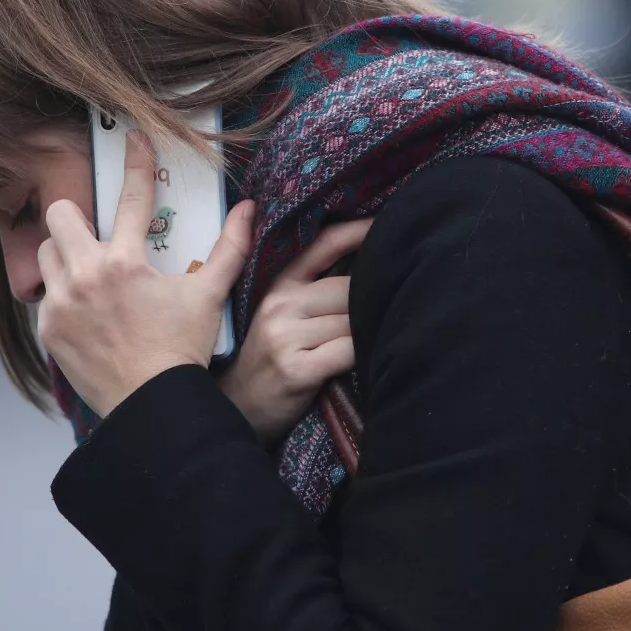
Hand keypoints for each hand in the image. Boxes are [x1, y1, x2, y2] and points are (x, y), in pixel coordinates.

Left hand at [37, 130, 255, 417]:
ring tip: (90, 276)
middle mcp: (86, 275)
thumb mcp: (209, 295)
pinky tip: (88, 313)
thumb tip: (249, 211)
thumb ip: (229, 249)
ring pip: (46, 254)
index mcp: (126, 262)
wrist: (152, 403)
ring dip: (65, 257)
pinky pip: (46, 296)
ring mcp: (62, 302)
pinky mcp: (49, 328)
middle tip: (96, 236)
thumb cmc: (181, 350)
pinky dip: (63, 297)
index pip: (133, 198)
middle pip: (60, 215)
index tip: (133, 138)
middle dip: (76, 218)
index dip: (137, 162)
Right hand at [217, 218, 371, 441]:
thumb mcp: (280, 316)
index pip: (324, 245)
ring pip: (352, 319)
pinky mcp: (297, 369)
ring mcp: (286, 336)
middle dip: (372, 299)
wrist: (238, 408)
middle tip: (391, 307)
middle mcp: (281, 304)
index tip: (388, 222)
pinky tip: (367, 361)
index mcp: (280, 285)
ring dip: (369, 330)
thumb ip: (313, 289)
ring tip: (377, 339)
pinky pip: (349, 351)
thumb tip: (366, 264)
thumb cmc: (271, 360)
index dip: (358, 230)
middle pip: (348, 288)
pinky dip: (363, 355)